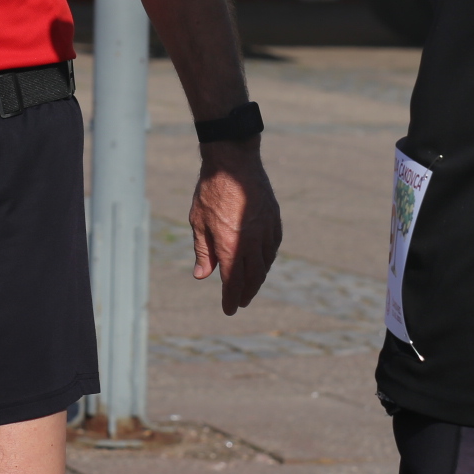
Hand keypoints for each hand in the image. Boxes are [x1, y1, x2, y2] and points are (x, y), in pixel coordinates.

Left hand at [189, 138, 282, 314]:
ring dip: (258, 278)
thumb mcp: (198, 222)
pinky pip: (273, 247)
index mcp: (231, 246)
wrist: (233, 162)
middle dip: (246, 292)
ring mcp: (266, 230)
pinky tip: (263, 262)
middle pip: (253, 277)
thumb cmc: (210, 191)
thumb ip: (203, 251)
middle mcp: (252, 242)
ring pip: (265, 263)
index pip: (233, 282)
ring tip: (251, 286)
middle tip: (240, 302)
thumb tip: (203, 276)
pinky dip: (267, 259)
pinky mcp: (274, 219)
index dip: (231, 298)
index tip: (229, 310)